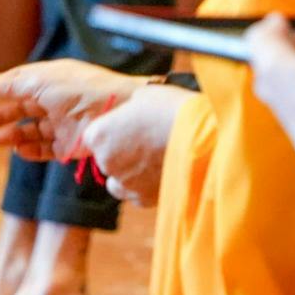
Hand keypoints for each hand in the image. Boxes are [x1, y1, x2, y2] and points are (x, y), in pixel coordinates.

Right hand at [0, 59, 141, 161]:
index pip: (18, 83)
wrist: (114, 111)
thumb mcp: (37, 83)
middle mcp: (55, 100)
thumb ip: (8, 84)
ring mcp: (63, 123)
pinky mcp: (71, 144)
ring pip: (32, 130)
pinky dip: (31, 150)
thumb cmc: (77, 89)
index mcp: (49, 79)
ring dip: (12, 135)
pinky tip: (19, 150)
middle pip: (21, 108)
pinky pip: (47, 149)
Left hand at [81, 86, 184, 205]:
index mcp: (99, 134)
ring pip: (119, 183)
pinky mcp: (146, 199)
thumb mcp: (144, 96)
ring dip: (131, 175)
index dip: (111, 133)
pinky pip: (138, 196)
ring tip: (154, 162)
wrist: (201, 138)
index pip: (93, 138)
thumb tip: (133, 112)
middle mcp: (106, 162)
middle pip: (106, 160)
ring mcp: (125, 183)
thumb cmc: (170, 110)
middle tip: (146, 143)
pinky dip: (146, 189)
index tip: (127, 128)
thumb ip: (130, 108)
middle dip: (122, 154)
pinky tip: (162, 175)